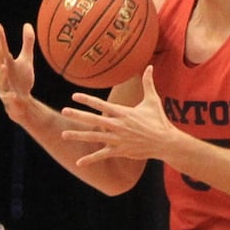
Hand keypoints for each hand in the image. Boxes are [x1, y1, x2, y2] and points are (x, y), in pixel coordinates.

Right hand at [0, 22, 40, 125]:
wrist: (22, 102)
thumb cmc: (22, 79)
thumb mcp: (26, 60)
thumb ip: (27, 43)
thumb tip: (27, 24)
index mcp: (6, 63)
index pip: (2, 48)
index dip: (0, 37)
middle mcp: (2, 74)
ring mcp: (4, 87)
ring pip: (0, 81)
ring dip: (1, 73)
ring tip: (4, 66)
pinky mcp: (8, 100)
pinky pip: (8, 99)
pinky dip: (10, 97)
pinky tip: (15, 96)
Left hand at [59, 66, 181, 166]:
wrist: (165, 142)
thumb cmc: (159, 120)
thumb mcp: (152, 100)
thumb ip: (148, 83)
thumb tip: (149, 66)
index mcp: (123, 113)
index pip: (102, 104)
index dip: (87, 100)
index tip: (74, 96)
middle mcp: (118, 126)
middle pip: (94, 120)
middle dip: (78, 115)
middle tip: (64, 111)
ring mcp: (118, 139)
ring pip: (95, 137)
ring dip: (78, 136)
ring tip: (64, 135)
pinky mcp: (120, 151)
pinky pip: (102, 155)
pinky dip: (90, 159)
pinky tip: (78, 163)